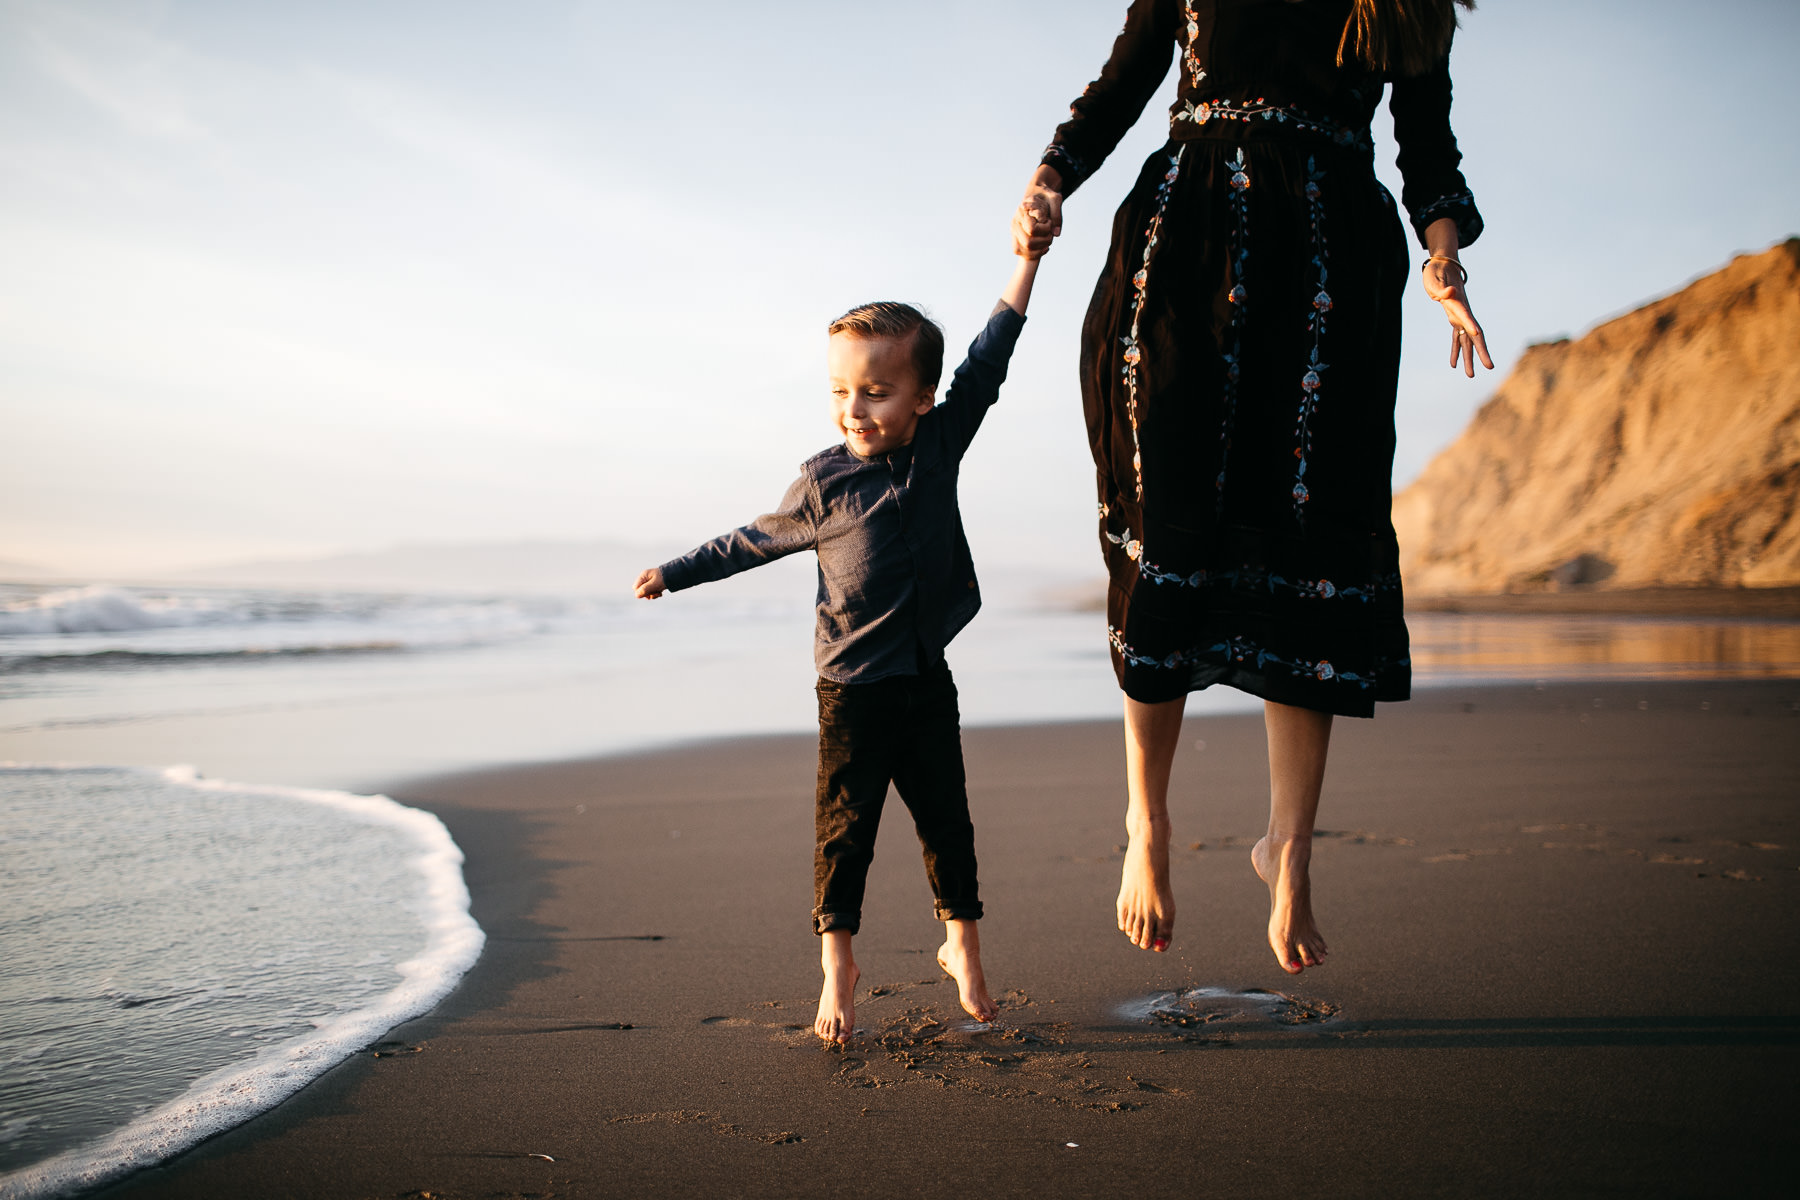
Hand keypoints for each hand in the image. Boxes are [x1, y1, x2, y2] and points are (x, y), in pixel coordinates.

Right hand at [634, 567, 665, 598]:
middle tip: (655, 593)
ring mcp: (649, 582)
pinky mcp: (653, 585)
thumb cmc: (665, 578)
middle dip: (647, 594)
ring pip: (646, 592)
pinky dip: (655, 594)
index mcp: (643, 576)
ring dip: (652, 595)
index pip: (636, 588)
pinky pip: (650, 592)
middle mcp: (645, 578)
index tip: (649, 593)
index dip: (641, 592)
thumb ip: (645, 589)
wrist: (676, 575)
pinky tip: (660, 592)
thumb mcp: (655, 584)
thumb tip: (637, 595)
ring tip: (659, 593)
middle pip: (640, 590)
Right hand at [1013, 194, 1055, 259]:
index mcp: (1022, 211)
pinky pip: (1023, 254)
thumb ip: (1057, 214)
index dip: (1045, 229)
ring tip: (1048, 238)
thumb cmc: (1046, 195)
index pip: (1032, 229)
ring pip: (1025, 251)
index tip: (1049, 221)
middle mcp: (1015, 223)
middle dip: (1044, 240)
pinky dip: (1036, 254)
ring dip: (1041, 248)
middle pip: (1028, 243)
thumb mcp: (1055, 199)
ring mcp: (1015, 232)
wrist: (1037, 194)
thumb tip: (1056, 234)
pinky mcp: (1017, 239)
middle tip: (1050, 232)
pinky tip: (1044, 247)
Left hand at [1421, 259, 1493, 377]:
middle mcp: (1462, 312)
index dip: (1472, 326)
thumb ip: (1440, 288)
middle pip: (1475, 334)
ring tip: (1470, 375)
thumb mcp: (1433, 279)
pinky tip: (1454, 365)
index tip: (1478, 336)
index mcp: (1457, 303)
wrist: (1443, 265)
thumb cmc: (1436, 272)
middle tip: (1489, 367)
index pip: (1467, 317)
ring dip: (1469, 357)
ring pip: (1467, 340)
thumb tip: (1448, 293)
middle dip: (1481, 351)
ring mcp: (1460, 316)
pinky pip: (1457, 338)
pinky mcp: (1454, 318)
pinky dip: (1456, 351)